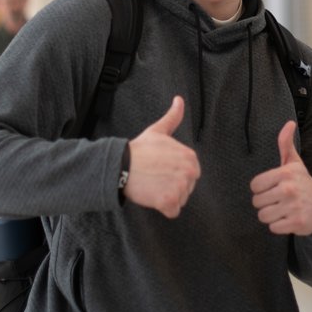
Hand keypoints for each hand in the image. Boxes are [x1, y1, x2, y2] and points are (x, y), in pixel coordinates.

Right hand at [125, 96, 200, 218]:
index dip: (175, 174)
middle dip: (172, 187)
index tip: (161, 169)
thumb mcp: (158, 130)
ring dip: (166, 198)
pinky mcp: (170, 201)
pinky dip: (163, 209)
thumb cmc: (139, 149)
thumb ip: (173, 117)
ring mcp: (180, 186)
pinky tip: (152, 196)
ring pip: (180, 201)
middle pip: (187, 189)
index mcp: (191, 157)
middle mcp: (190, 171)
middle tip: (155, 177)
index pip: (191, 175)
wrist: (120, 165)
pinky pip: (173, 212)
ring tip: (152, 185)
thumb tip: (179, 99)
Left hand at [250, 121, 311, 234]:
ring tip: (281, 209)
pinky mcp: (296, 223)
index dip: (260, 188)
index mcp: (285, 174)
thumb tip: (289, 123)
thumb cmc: (303, 182)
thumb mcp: (294, 163)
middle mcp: (288, 190)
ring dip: (270, 215)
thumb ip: (285, 143)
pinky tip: (287, 218)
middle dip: (265, 202)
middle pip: (257, 202)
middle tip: (277, 200)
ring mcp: (293, 207)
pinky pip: (273, 227)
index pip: (255, 185)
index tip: (270, 187)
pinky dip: (278, 225)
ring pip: (263, 216)